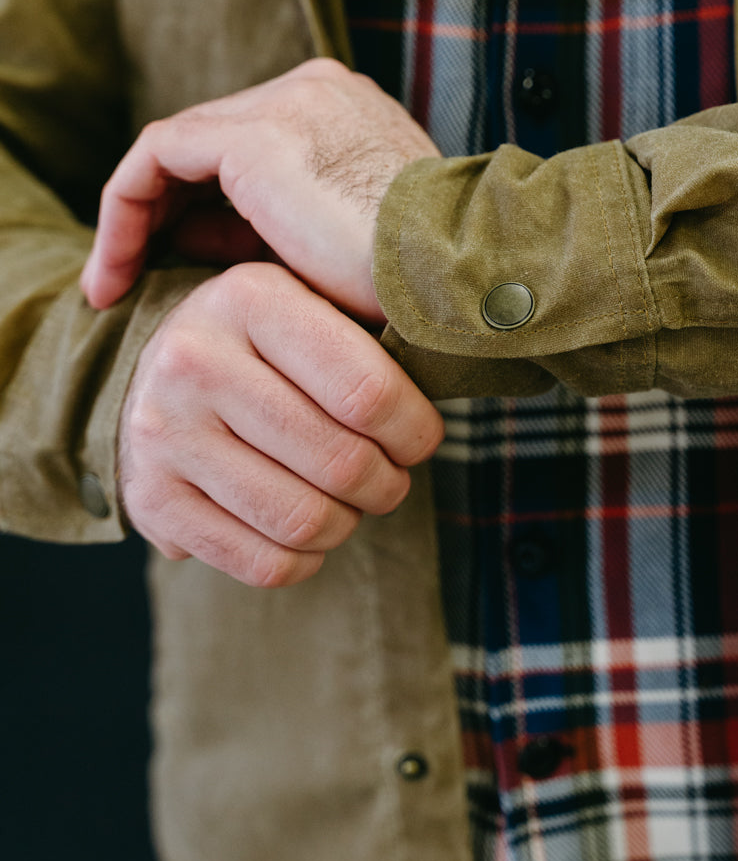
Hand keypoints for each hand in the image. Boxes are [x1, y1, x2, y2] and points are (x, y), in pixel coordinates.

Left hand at [80, 59, 439, 320]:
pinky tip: (114, 276)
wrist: (463, 277)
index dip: (210, 213)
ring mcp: (284, 104)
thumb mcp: (351, 252)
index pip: (253, 148)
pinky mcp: (253, 137)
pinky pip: (155, 161)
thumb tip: (212, 245)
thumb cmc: (426, 286)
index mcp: (350, 112)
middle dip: (167, 213)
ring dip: (135, 218)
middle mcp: (315, 90)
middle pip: (209, 144)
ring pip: (175, 149)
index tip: (192, 273)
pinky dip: (125, 216)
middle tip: (135, 279)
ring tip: (112, 286)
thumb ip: (288, 235)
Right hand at [118, 262, 443, 586]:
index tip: (422, 439)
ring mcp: (162, 434)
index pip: (368, 392)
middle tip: (390, 478)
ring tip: (350, 502)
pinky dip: (305, 560)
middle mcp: (193, 360)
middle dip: (388, 484)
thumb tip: (465, 362)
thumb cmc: (269, 344)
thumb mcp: (311, 304)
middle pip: (342, 463)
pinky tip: (309, 532)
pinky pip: (263, 563)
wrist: (155, 377)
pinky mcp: (149, 500)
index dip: (416, 431)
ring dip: (348, 523)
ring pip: (304, 520)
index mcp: (248, 297)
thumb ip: (374, 329)